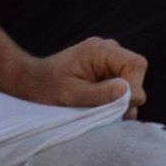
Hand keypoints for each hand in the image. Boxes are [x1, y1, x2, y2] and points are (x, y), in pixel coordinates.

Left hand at [2, 38, 147, 118]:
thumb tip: (127, 93)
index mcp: (101, 50)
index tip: (121, 109)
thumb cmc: (45, 87)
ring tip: (98, 112)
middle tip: (107, 115)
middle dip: (126, 97)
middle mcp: (109, 51)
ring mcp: (108, 61)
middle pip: (136, 74)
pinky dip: (114, 101)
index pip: (136, 65)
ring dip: (119, 101)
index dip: (134, 87)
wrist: (29, 83)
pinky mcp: (106, 72)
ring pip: (130, 83)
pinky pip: (121, 86)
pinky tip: (98, 109)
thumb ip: (99, 94)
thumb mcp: (70, 94)